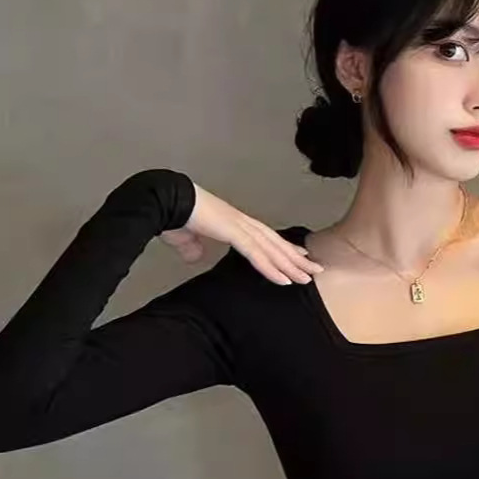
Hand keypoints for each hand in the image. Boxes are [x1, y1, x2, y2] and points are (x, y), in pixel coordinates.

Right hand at [159, 183, 323, 285]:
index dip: (282, 248)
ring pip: (271, 249)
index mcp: (233, 222)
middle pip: (275, 243)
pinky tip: (284, 280)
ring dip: (290, 265)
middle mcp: (242, 222)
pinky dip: (271, 267)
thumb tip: (194, 256)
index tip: (299, 256)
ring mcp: (239, 226)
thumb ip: (192, 247)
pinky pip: (256, 254)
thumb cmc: (172, 215)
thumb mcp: (184, 237)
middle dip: (296, 258)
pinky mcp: (233, 232)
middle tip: (315, 270)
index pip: (265, 237)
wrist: (164, 199)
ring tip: (307, 279)